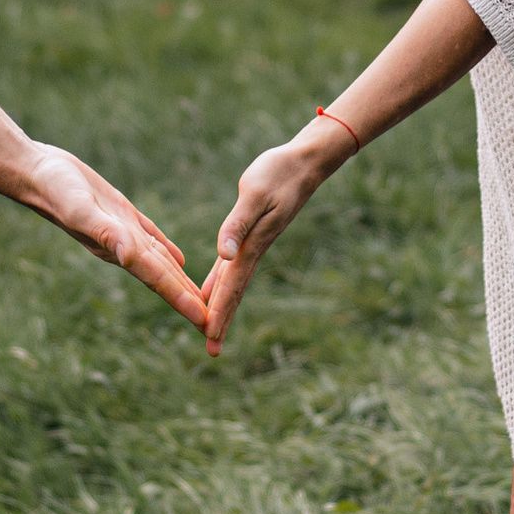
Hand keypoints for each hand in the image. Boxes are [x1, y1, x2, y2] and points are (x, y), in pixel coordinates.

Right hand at [12, 142, 206, 327]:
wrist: (36, 172)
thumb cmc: (55, 191)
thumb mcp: (81, 210)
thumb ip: (105, 233)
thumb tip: (129, 255)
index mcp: (119, 250)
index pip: (158, 280)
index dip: (183, 300)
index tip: (206, 321)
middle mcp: (123, 246)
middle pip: (164, 279)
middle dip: (189, 300)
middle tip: (215, 323)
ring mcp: (123, 230)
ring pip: (161, 262)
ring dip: (181, 281)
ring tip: (202, 299)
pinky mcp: (120, 213)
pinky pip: (151, 238)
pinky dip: (167, 251)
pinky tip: (178, 260)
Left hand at [201, 132, 336, 355]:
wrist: (303, 163)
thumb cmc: (278, 173)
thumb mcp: (253, 194)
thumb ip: (236, 224)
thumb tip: (223, 255)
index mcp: (251, 245)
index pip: (231, 285)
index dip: (220, 311)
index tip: (210, 337)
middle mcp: (251, 250)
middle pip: (233, 292)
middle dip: (222, 320)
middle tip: (212, 351)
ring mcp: (253, 244)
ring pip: (233, 282)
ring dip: (221, 306)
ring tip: (210, 330)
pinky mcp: (251, 234)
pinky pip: (232, 266)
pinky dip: (221, 282)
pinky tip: (212, 290)